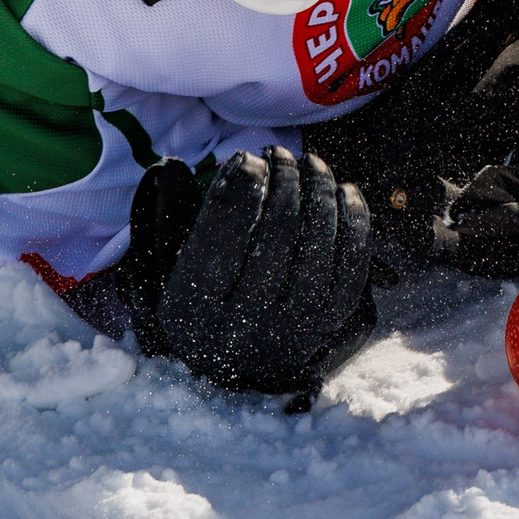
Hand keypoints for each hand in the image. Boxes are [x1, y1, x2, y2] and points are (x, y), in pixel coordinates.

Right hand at [119, 147, 374, 395]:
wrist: (230, 366)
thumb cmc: (195, 294)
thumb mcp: (165, 261)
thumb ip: (168, 212)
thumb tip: (186, 166)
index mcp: (192, 309)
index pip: (222, 234)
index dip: (241, 186)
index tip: (247, 157)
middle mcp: (242, 326)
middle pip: (277, 234)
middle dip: (284, 179)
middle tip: (279, 152)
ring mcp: (290, 330)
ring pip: (318, 246)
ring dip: (319, 191)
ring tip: (310, 163)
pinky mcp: (327, 328)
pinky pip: (351, 267)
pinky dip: (353, 223)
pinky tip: (342, 191)